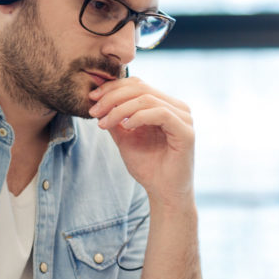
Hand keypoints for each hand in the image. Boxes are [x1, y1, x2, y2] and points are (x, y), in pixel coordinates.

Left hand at [87, 77, 194, 205]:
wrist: (163, 193)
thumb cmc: (148, 168)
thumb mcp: (125, 139)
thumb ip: (116, 119)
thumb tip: (97, 101)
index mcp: (165, 105)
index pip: (138, 85)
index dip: (113, 88)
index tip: (92, 99)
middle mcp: (177, 107)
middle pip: (141, 88)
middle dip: (113, 97)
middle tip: (94, 111)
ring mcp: (184, 118)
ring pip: (148, 99)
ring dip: (120, 109)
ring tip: (104, 123)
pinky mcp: (186, 131)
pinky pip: (160, 113)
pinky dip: (138, 117)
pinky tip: (126, 127)